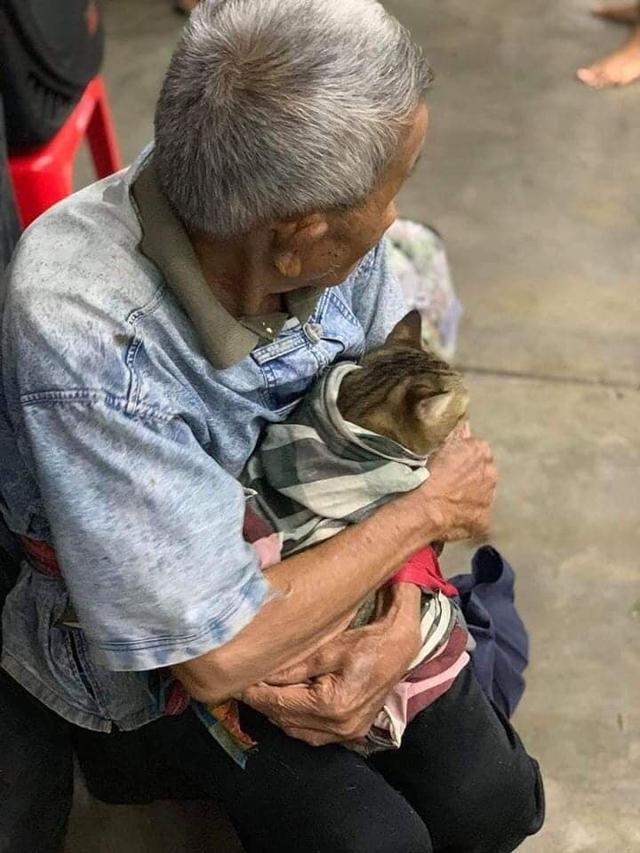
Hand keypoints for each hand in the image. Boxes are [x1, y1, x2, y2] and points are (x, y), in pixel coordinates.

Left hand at [242, 585, 420, 745]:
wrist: (402, 648)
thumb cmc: (367, 641)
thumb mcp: (328, 648)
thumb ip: (294, 667)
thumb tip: (262, 674)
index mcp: (331, 705)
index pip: (281, 703)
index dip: (256, 694)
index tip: (237, 684)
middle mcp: (338, 726)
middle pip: (285, 720)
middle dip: (263, 704)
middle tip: (243, 687)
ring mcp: (346, 733)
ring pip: (296, 731)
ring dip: (276, 714)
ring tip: (259, 694)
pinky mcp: (351, 732)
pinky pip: (312, 733)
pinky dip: (294, 721)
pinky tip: (284, 705)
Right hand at [414, 421, 496, 542]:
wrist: (424, 509)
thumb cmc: (426, 474)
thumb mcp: (437, 446)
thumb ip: (454, 436)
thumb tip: (463, 427)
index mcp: (480, 450)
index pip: (476, 448)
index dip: (462, 456)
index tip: (450, 462)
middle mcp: (491, 472)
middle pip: (483, 471)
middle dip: (471, 475)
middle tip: (450, 482)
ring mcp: (489, 498)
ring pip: (482, 493)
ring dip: (471, 495)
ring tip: (450, 500)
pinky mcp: (484, 520)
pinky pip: (477, 517)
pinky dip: (467, 517)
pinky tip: (452, 516)